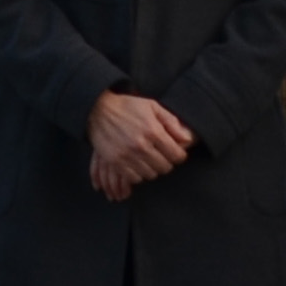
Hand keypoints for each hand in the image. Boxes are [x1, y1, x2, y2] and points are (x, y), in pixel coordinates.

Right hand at [85, 89, 196, 203]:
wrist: (98, 110)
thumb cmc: (128, 106)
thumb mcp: (153, 107)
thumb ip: (172, 122)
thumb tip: (187, 139)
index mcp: (153, 131)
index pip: (177, 155)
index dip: (179, 155)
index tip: (175, 153)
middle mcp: (141, 145)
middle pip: (165, 168)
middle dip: (167, 162)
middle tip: (162, 156)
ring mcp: (127, 155)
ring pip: (151, 175)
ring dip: (152, 169)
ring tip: (149, 159)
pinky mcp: (116, 162)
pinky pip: (134, 178)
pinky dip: (138, 174)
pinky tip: (137, 164)